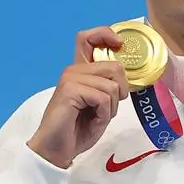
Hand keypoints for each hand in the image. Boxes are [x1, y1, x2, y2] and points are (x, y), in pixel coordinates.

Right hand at [27, 26, 127, 167]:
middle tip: (108, 108)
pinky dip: (104, 114)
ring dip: (111, 107)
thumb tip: (125, 77)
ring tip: (96, 117)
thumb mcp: (101, 105)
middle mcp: (74, 69)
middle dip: (121, 91)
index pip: (88, 37)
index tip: (119, 43)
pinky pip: (103, 97)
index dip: (106, 34)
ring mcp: (71, 78)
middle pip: (114, 66)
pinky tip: (92, 120)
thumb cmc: (78, 129)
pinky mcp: (70, 90)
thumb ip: (109, 87)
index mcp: (81, 70)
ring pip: (111, 85)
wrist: (57, 149)